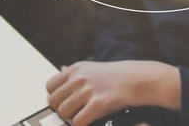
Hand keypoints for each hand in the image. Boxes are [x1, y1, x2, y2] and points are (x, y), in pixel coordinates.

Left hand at [46, 61, 179, 125]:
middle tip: (76, 110)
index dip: (56, 97)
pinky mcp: (98, 103)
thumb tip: (61, 69)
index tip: (65, 101)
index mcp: (76, 68)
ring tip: (86, 114)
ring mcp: (88, 90)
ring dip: (73, 118)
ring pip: (64, 113)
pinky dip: (83, 124)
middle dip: (63, 109)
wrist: (138, 79)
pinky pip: (78, 122)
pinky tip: (92, 119)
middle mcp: (79, 77)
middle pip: (53, 102)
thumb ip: (75, 72)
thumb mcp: (93, 67)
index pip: (50, 86)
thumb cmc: (117, 75)